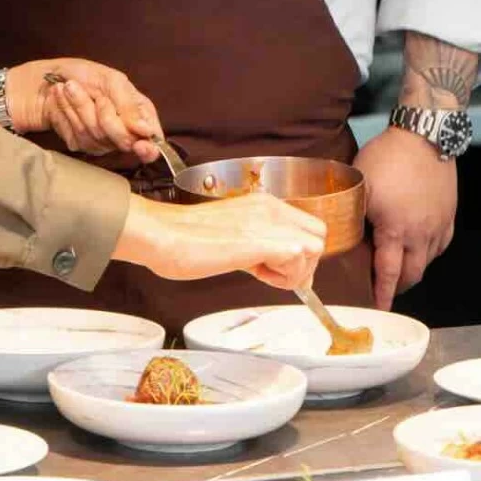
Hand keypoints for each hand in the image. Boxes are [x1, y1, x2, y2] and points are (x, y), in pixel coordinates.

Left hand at [4, 58, 162, 162]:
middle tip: (97, 97)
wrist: (46, 79)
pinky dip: (67, 113)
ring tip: (70, 88)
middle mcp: (122, 130)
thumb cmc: (82, 74)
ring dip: (80, 107)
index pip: (152, 140)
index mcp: (137, 112)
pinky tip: (61, 100)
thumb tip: (146, 131)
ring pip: (96, 136)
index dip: (149, 148)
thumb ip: (130, 105)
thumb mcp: (111, 80)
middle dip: (106, 116)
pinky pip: (78, 136)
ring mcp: (100, 140)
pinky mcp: (79, 143)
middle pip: (123, 140)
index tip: (141, 145)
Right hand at [114, 191, 325, 289]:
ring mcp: (267, 222)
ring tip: (261, 273)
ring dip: (294, 271)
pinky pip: (298, 259)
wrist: (161, 234)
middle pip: (318, 236)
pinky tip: (256, 274)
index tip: (272, 267)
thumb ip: (255, 244)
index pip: (306, 227)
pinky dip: (285, 277)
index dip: (297, 254)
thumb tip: (271, 263)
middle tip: (272, 273)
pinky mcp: (261, 240)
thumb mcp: (230, 233)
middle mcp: (269, 208)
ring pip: (314, 249)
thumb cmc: (183, 237)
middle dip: (304, 263)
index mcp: (262, 204)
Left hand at [355, 127, 456, 308]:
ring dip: (413, 269)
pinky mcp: (448, 214)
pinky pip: (440, 244)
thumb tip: (341, 231)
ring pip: (428, 260)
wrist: (423, 137)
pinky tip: (419, 247)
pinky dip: (429, 252)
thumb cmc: (388, 158)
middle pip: (413, 274)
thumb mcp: (360, 185)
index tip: (380, 306)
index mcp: (396, 230)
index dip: (382, 293)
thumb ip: (354, 212)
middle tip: (387, 289)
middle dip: (399, 286)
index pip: (388, 272)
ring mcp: (438, 225)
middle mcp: (421, 233)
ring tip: (400, 267)